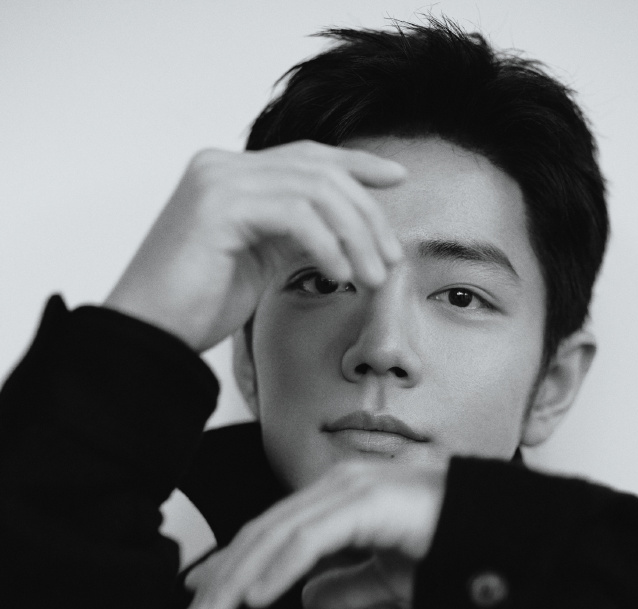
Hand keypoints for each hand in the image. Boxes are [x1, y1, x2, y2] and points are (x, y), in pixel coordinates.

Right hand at [105, 142, 405, 351]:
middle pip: (319, 170)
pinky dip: (327, 245)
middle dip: (366, 213)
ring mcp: (218, 180)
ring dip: (355, 235)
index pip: (307, 156)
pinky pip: (296, 215)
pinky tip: (339, 274)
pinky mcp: (218, 205)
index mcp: (231, 175)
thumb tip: (343, 231)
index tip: (397, 178)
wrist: (150, 334)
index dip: (357, 163)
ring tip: (373, 277)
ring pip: (315, 190)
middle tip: (391, 257)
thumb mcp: (258, 261)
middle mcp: (222, 165)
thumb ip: (292, 234)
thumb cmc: (196, 306)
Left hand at [178, 460, 446, 608]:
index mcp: (336, 502)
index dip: (232, 565)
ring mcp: (351, 491)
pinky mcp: (368, 503)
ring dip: (237, 581)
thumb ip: (346, 587)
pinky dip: (279, 569)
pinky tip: (255, 599)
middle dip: (221, 579)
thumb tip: (306, 604)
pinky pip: (312, 539)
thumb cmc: (449, 551)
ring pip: (277, 537)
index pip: (270, 533)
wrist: (501, 537)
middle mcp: (335, 489)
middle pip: (262, 534)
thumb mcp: (385, 581)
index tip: (201, 596)